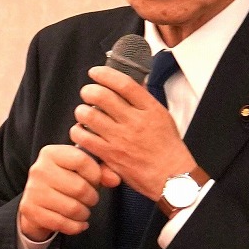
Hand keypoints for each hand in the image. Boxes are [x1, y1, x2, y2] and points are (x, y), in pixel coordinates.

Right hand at [19, 144, 102, 241]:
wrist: (36, 199)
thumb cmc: (65, 179)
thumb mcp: (81, 169)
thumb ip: (102, 170)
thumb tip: (115, 179)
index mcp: (51, 152)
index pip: (82, 160)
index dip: (96, 174)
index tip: (97, 181)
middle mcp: (39, 169)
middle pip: (79, 187)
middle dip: (92, 197)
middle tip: (92, 199)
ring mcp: (33, 190)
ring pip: (71, 208)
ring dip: (84, 213)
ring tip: (85, 210)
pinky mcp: (30, 210)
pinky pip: (61, 223)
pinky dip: (76, 226)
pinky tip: (80, 223)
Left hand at [70, 66, 196, 199]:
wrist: (170, 176)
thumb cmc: (167, 146)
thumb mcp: (162, 115)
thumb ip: (145, 98)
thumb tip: (132, 82)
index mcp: (149, 109)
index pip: (124, 84)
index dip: (105, 75)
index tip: (96, 72)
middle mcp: (134, 121)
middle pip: (102, 96)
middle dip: (89, 91)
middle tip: (87, 92)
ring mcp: (120, 139)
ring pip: (90, 116)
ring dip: (81, 111)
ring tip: (83, 111)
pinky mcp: (110, 155)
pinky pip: (85, 139)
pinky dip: (78, 132)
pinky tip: (81, 130)